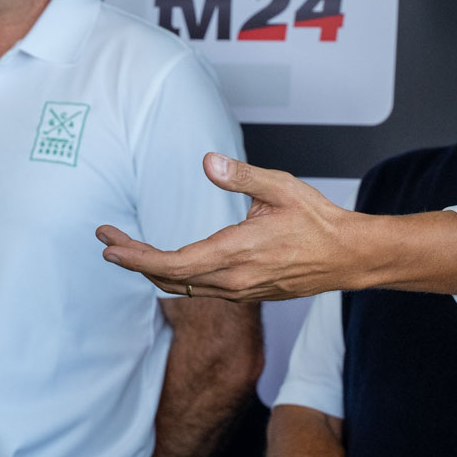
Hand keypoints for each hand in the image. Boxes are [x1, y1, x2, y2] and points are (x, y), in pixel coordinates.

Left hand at [98, 154, 356, 300]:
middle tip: (108, 240)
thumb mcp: (280, 187)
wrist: (349, 257)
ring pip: (183, 287)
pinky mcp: (246, 293)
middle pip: (168, 279)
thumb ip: (240, 176)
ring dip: (152, 270)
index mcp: (235, 254)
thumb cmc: (317, 221)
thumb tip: (207, 162)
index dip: (136, 258)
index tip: (109, 247)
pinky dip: (176, 276)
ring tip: (129, 248)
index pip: (171, 265)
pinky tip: (168, 262)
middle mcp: (233, 281)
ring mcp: (240, 292)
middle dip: (134, 260)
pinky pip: (201, 290)